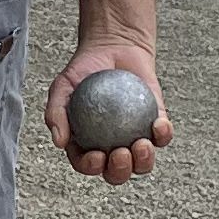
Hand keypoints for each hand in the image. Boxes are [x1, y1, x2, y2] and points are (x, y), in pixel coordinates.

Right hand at [43, 39, 169, 184]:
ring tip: (141, 144)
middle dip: (120, 171)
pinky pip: (162, 137)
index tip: (96, 156)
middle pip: (117, 172)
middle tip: (121, 153)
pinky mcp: (155, 124)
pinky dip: (163, 134)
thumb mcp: (62, 87)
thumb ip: (55, 113)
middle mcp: (111, 146)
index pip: (87, 164)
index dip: (91, 167)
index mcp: (86, 144)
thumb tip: (59, 141)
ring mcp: (134, 137)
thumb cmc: (83, 70)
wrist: (112, 46)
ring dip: (144, 161)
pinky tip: (158, 125)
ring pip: (143, 162)